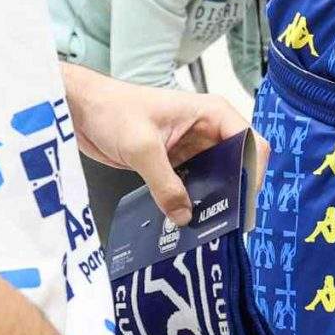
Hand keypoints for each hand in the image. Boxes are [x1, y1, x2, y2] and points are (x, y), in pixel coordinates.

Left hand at [73, 80, 247, 225]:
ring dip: (211, 200)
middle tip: (223, 221)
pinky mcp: (176, 162)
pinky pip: (194, 185)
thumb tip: (184, 215)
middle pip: (238, 165)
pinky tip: (184, 218)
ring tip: (204, 225)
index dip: (252, 173)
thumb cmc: (111, 108)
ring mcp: (193, 147)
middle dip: (233, 192)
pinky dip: (192, 201)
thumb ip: (164, 184)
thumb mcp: (141, 147)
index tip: (241, 203)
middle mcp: (208, 130)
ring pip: (217, 179)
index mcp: (212, 113)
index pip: (252, 143)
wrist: (81, 109)